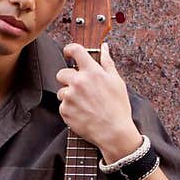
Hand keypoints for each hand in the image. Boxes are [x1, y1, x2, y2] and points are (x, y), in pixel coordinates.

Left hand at [55, 42, 141, 162]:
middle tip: (79, 88)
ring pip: (61, 91)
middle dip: (68, 79)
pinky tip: (82, 113)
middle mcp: (78, 82)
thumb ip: (107, 62)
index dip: (70, 49)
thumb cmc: (118, 107)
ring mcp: (70, 97)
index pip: (75, 50)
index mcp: (92, 71)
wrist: (113, 131)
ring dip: (69, 96)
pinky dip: (69, 109)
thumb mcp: (116, 81)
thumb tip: (104, 47)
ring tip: (84, 104)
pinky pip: (62, 106)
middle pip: (62, 73)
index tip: (68, 52)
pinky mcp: (64, 111)